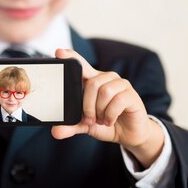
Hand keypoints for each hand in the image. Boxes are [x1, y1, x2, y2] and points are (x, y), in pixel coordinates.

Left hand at [51, 49, 163, 167]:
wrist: (128, 134)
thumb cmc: (106, 123)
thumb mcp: (85, 126)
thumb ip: (71, 126)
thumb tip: (56, 132)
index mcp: (93, 81)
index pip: (81, 65)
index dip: (71, 57)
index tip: (59, 52)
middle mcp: (107, 78)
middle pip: (92, 83)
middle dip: (88, 105)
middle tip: (89, 119)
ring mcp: (121, 85)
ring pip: (105, 91)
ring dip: (100, 111)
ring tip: (101, 120)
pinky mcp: (132, 95)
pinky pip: (118, 101)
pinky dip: (110, 115)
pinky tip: (110, 120)